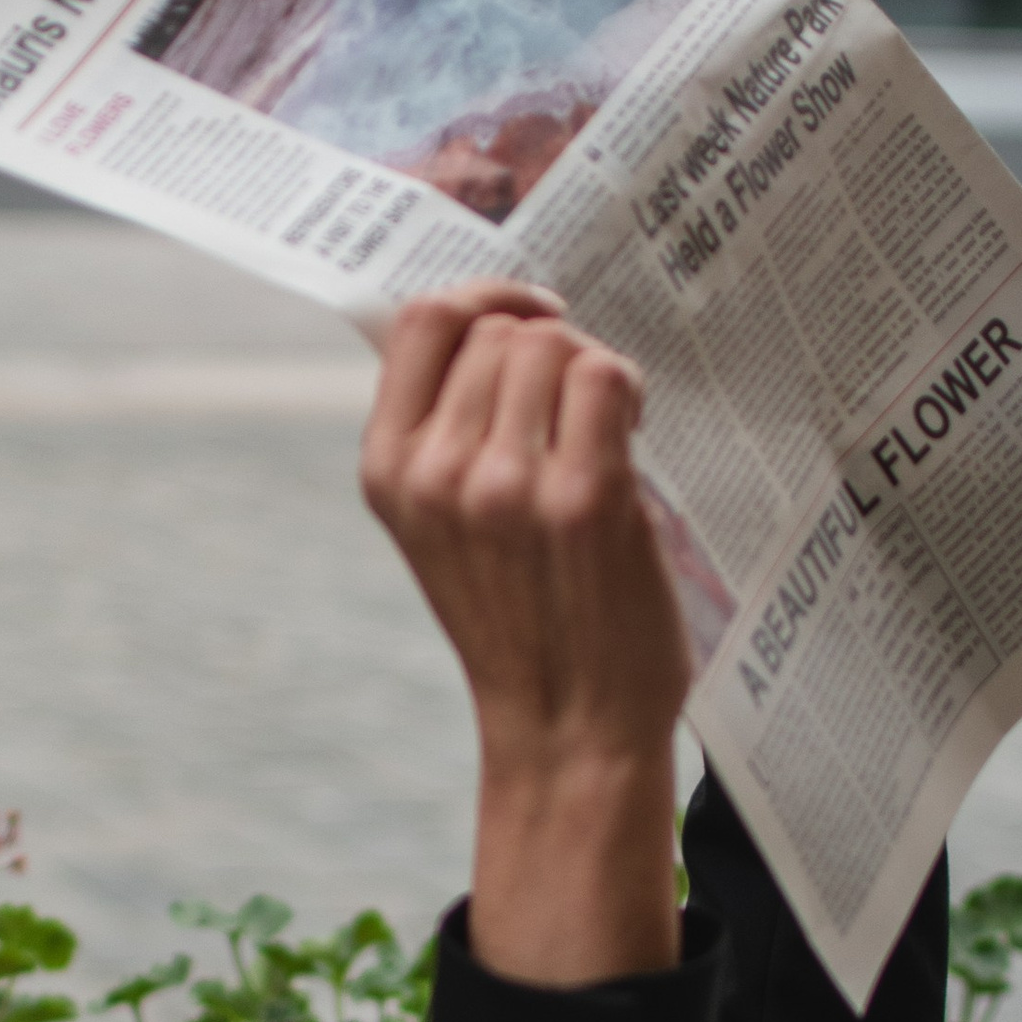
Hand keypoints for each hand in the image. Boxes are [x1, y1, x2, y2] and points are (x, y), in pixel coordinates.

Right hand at [361, 287, 687, 985]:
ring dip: (594, 371)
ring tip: (605, 431)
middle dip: (552, 349)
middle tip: (579, 410)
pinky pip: (607, 378)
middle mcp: (437, 473)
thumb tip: (495, 320)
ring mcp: (508, 486)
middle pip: (502, 329)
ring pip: (557, 346)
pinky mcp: (584, 498)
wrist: (570, 725)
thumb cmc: (521, 618)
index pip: (420, 319)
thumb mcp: (441, 526)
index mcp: (388, 472)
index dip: (486, 296)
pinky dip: (629, 392)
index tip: (531, 316)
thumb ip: (443, 432)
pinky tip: (632, 437)